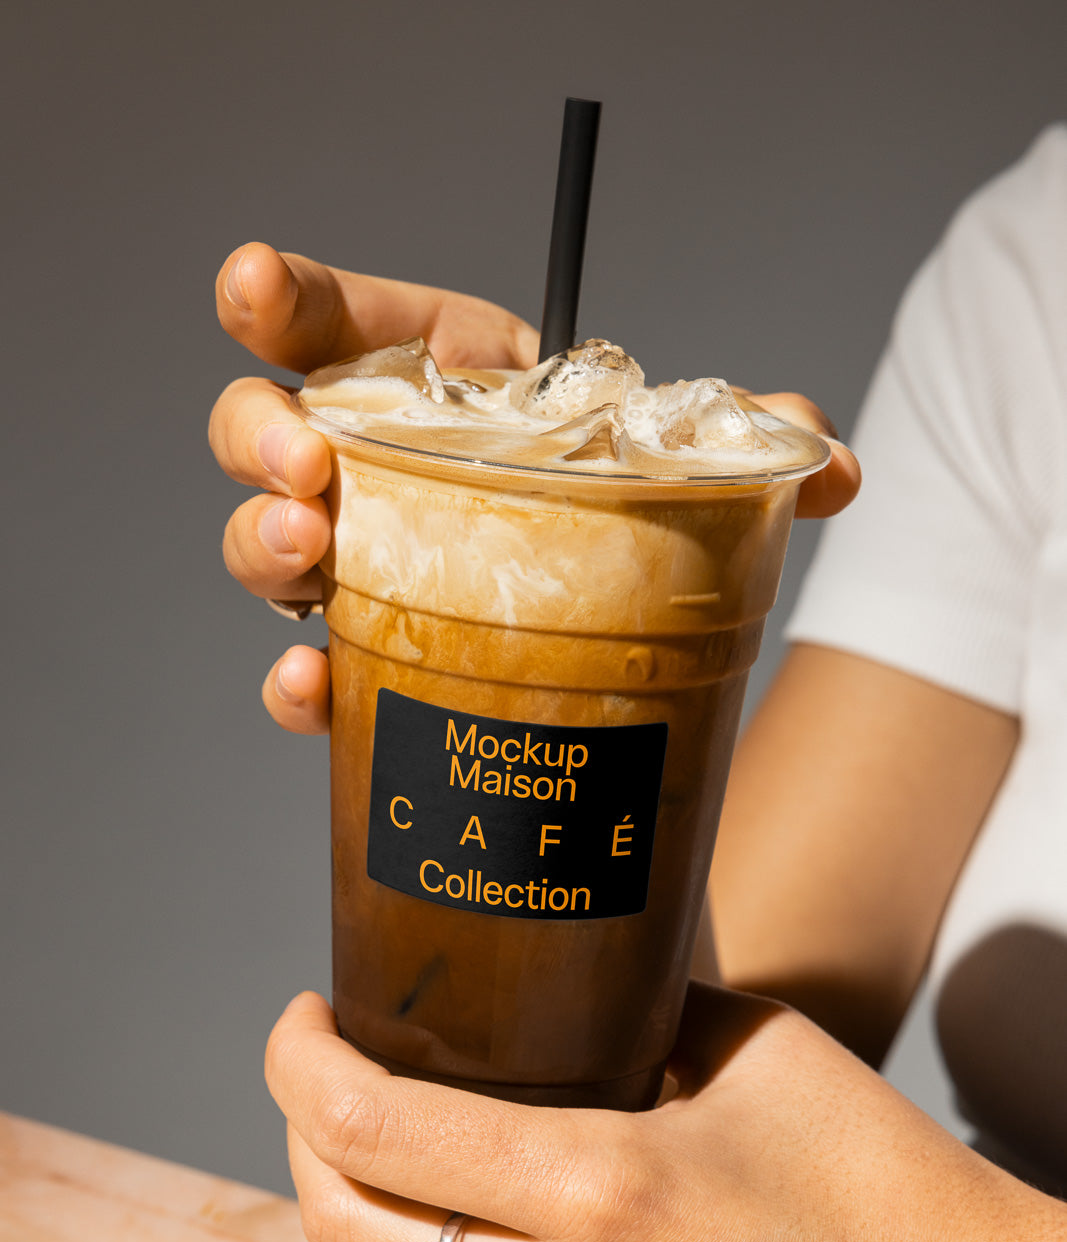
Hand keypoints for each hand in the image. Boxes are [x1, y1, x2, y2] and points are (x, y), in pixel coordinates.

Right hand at [210, 241, 860, 736]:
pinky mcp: (364, 660)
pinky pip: (302, 670)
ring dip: (262, 544)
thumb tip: (827, 464)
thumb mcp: (667, 463)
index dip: (279, 297)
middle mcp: (371, 469)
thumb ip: (741, 447)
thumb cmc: (615, 511)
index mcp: (432, 386)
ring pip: (261, 544)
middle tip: (306, 464)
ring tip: (309, 550)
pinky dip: (295, 684)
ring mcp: (357, 567)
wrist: (609, 641)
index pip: (335, 321)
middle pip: (262, 429)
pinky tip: (314, 686)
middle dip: (258, 434)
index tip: (250, 287)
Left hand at [265, 986, 1065, 1241]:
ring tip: (384, 1166)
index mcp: (599, 1184)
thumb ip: (631, 1013)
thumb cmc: (879, 1182)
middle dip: (305, 1139)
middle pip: (342, 1228)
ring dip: (352, 1230)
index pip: (372, 1127)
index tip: (304, 1020)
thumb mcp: (752, 1051)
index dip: (302, 1063)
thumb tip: (557, 991)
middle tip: (333, 1085)